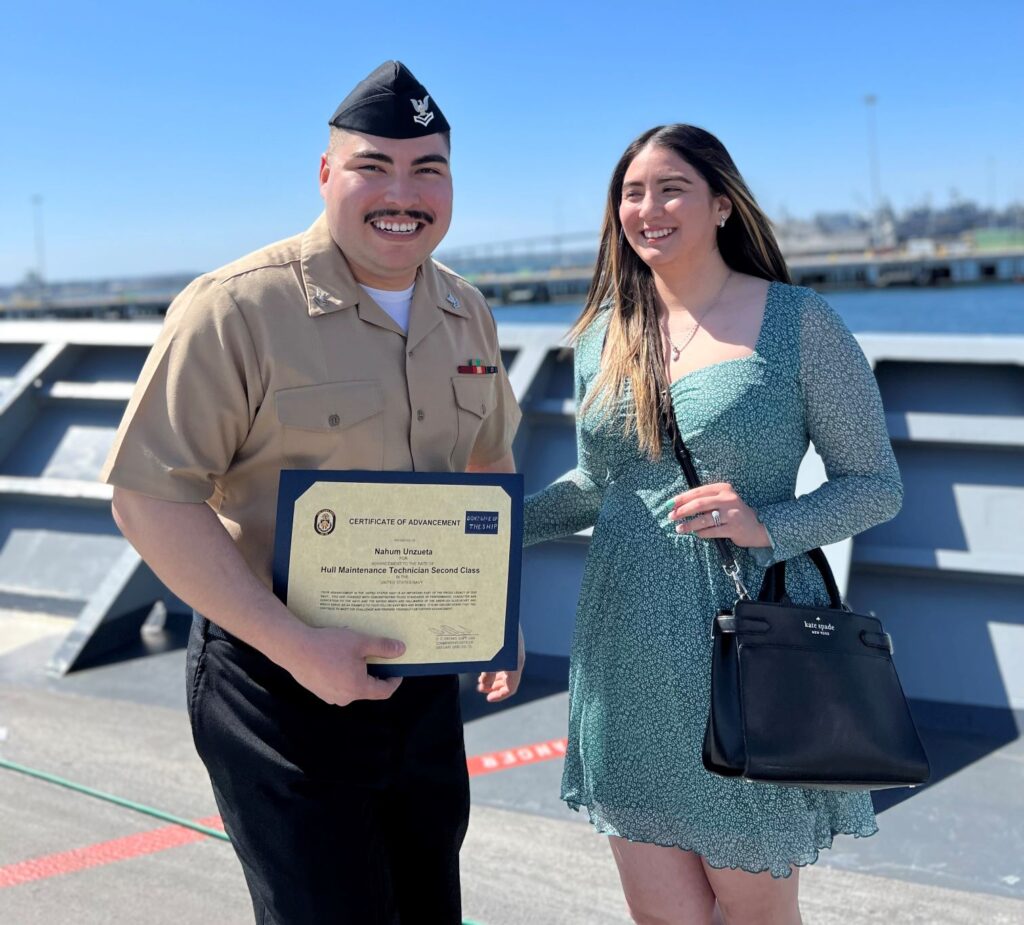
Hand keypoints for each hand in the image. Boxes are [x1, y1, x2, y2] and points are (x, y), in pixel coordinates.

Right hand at [280, 624, 405, 705]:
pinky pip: (338, 685)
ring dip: (358, 674)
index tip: (397, 668)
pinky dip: (343, 674)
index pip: (384, 691)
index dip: (394, 680)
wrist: (294, 648)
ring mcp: (330, 696)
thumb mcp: (360, 642)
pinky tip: (338, 658)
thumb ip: (383, 647)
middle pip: (368, 689)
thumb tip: (401, 650)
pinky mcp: (319, 691)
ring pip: (352, 687)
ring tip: (356, 655)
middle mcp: (345, 698)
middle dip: (374, 673)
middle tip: (375, 655)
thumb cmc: (329, 645)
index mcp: (358, 688)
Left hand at [476, 627, 525, 702]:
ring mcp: (515, 653)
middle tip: (481, 689)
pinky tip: (485, 668)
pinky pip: (506, 663)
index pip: (511, 688)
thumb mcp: (490, 657)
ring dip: (494, 679)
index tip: (488, 698)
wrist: (504, 612)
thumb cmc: (497, 635)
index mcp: (515, 665)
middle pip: (509, 682)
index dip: (500, 696)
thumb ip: (487, 673)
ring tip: (481, 681)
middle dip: (495, 688)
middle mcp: (517, 660)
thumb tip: (484, 684)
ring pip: (507, 673)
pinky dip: (496, 669)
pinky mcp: (511, 646)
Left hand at [669, 482, 770, 548]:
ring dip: (689, 525)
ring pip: (704, 519)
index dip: (682, 498)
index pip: (698, 492)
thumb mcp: (722, 500)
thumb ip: (705, 500)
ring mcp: (732, 514)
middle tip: (671, 516)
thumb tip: (679, 505)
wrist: (757, 526)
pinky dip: (701, 533)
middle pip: (699, 504)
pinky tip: (696, 534)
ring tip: (679, 528)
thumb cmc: (733, 512)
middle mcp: (728, 499)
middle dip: (682, 511)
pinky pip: (712, 531)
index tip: (670, 504)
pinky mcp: (734, 528)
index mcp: (723, 489)